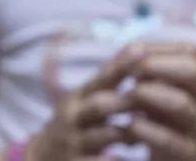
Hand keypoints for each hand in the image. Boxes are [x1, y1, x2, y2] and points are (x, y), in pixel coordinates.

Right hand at [28, 44, 143, 160]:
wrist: (41, 157)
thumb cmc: (75, 124)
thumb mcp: (84, 99)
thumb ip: (109, 81)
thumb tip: (139, 46)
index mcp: (80, 97)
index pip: (102, 78)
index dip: (122, 65)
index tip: (142, 49)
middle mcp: (74, 117)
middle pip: (100, 105)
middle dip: (127, 101)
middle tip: (154, 96)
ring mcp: (74, 143)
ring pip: (103, 136)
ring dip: (128, 134)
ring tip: (153, 132)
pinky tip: (123, 159)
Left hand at [125, 44, 195, 160]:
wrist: (180, 159)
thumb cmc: (161, 116)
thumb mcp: (156, 89)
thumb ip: (146, 70)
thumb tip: (131, 50)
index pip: (189, 53)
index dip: (159, 50)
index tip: (133, 54)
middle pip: (193, 72)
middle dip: (159, 66)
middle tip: (133, 73)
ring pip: (182, 105)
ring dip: (150, 94)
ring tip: (130, 93)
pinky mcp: (187, 152)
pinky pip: (171, 140)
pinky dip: (147, 129)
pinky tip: (131, 124)